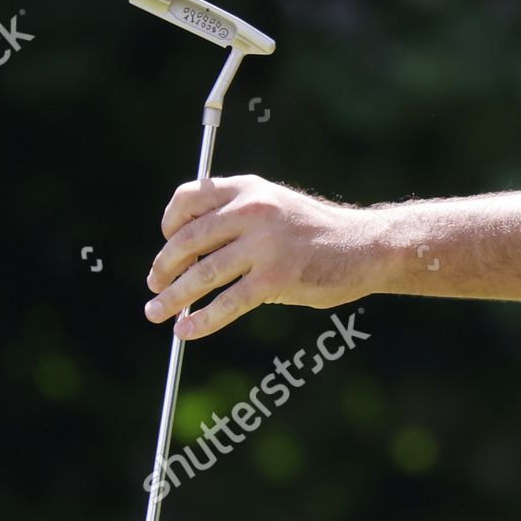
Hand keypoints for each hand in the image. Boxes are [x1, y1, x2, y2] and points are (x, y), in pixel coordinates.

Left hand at [145, 174, 377, 339]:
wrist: (366, 247)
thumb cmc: (317, 233)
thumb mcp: (276, 207)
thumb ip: (238, 219)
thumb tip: (190, 255)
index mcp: (249, 189)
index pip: (188, 198)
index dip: (169, 223)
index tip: (165, 245)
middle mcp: (252, 211)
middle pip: (188, 240)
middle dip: (164, 267)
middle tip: (154, 287)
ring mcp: (263, 245)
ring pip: (202, 274)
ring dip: (173, 297)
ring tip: (157, 313)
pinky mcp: (274, 278)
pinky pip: (227, 302)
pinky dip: (202, 320)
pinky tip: (187, 331)